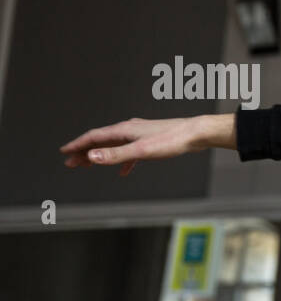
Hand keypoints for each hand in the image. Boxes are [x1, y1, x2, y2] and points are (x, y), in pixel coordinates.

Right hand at [58, 116, 207, 176]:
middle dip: (84, 152)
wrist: (195, 134)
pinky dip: (123, 161)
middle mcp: (128, 129)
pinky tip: (124, 171)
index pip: (94, 137)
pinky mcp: (150, 141)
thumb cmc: (171, 140)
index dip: (77, 145)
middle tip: (71, 164)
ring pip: (114, 146)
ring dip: (101, 156)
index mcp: (123, 130)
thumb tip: (92, 158)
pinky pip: (130, 151)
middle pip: (101, 141)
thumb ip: (116, 155)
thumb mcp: (141, 151)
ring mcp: (139, 135)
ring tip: (90, 165)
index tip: (64, 152)